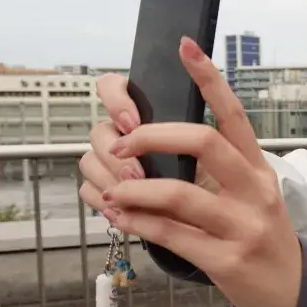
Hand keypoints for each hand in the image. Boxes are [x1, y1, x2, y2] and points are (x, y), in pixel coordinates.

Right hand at [78, 75, 217, 214]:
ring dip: (110, 179)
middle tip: (136, 173)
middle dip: (115, 152)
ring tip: (133, 198)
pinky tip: (124, 212)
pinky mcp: (106, 190)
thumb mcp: (217, 148)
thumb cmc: (214, 177)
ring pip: (90, 160)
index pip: (113, 87)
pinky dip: (105, 202)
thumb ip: (198, 127)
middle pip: (99, 130)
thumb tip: (195, 96)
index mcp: (147, 114)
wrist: (212, 219)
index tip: (133, 123)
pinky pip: (89, 191)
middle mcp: (125, 136)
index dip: (116, 100)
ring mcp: (112, 163)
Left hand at [99, 37, 302, 306]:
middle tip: (120, 145)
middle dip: (152, 136)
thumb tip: (152, 152)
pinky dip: (137, 223)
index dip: (209, 79)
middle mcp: (255, 190)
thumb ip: (214, 173)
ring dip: (133, 189)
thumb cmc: (261, 238)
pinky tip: (119, 217)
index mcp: (258, 168)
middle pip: (204, 142)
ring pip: (178, 193)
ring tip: (111, 191)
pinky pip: (171, 234)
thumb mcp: (251, 197)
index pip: (234, 114)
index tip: (185, 48)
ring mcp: (243, 225)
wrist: (293, 290)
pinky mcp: (227, 259)